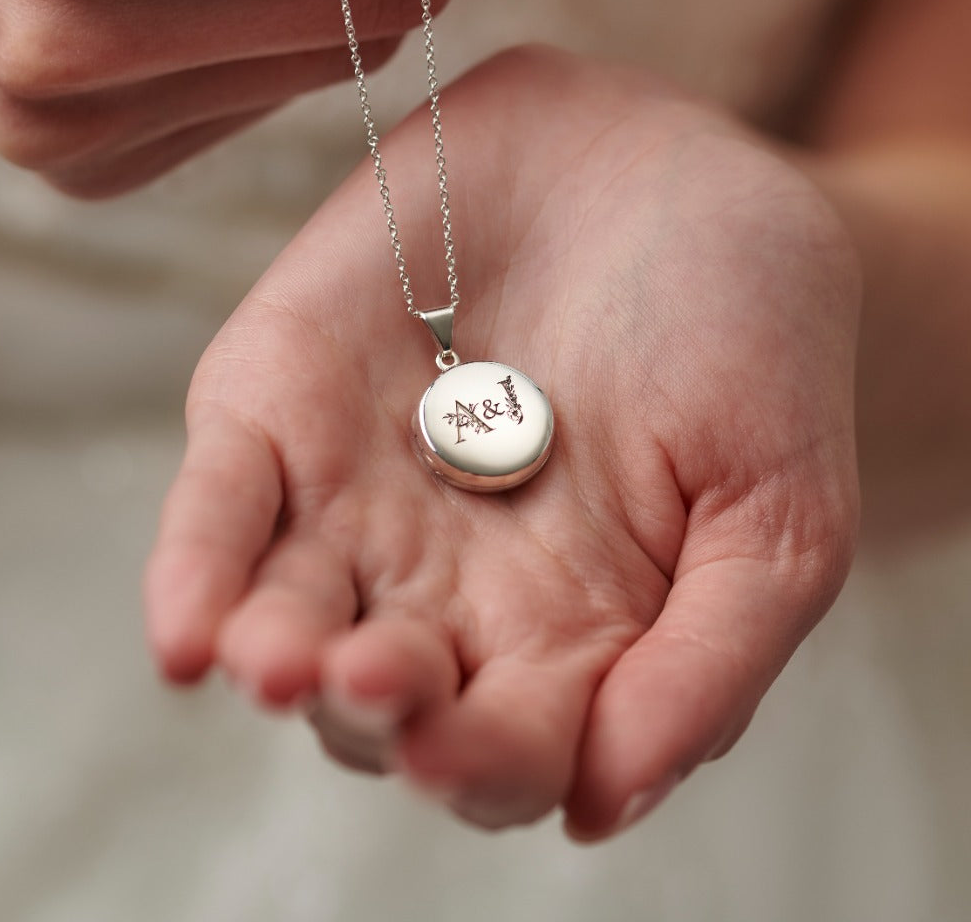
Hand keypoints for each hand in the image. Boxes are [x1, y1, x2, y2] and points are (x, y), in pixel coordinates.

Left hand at [145, 45, 860, 838]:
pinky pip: (220, 499)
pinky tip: (190, 631)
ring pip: (285, 614)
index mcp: (565, 629)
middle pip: (377, 697)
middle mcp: (445, 579)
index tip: (461, 750)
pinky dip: (197, 564)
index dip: (479, 764)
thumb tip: (604, 807)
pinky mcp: (283, 400)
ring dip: (271, 655)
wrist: (670, 163)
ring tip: (269, 663)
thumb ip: (708, 660)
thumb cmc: (748, 338)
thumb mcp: (779, 506)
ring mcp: (354, 494)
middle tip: (376, 681)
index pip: (502, 746)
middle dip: (366, 710)